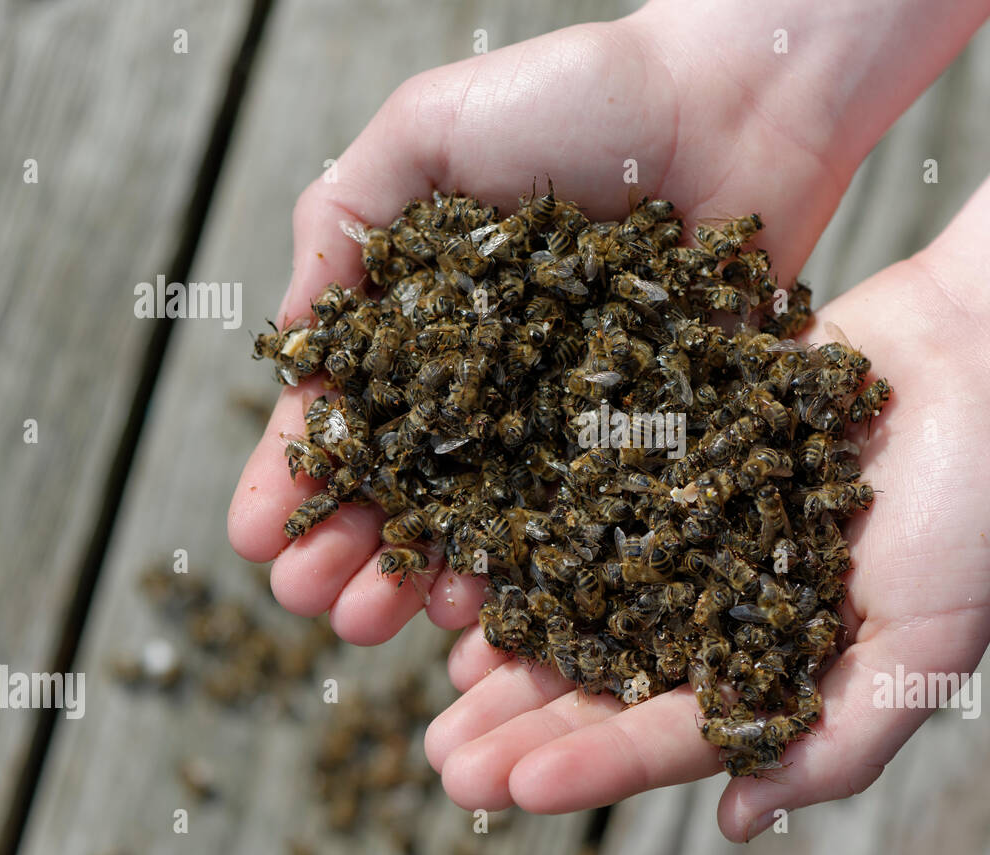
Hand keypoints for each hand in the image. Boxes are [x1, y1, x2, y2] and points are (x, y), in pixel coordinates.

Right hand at [228, 11, 874, 643]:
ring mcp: (570, 416)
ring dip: (430, 575)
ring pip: (490, 520)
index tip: (258, 538)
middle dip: (353, 548)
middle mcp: (493, 381)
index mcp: (428, 319)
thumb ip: (341, 226)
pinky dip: (541, 573)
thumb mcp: (423, 134)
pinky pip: (587, 521)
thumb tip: (291, 344)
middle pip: (410, 485)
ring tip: (387, 621)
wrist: (731, 101)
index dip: (298, 476)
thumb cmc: (573, 98)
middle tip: (311, 602)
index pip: (349, 413)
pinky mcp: (650, 434)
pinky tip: (495, 612)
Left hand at [426, 259, 989, 839]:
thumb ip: (840, 743)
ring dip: (513, 637)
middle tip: (444, 762)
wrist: (979, 358)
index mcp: (773, 664)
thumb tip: (734, 823)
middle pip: (606, 674)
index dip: (591, 763)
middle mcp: (720, 603)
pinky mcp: (671, 446)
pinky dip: (532, 527)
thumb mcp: (927, 650)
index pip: (670, 731)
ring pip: (582, 591)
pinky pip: (587, 492)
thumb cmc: (974, 509)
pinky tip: (472, 556)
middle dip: (527, 722)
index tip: (512, 788)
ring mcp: (689, 525)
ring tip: (438, 677)